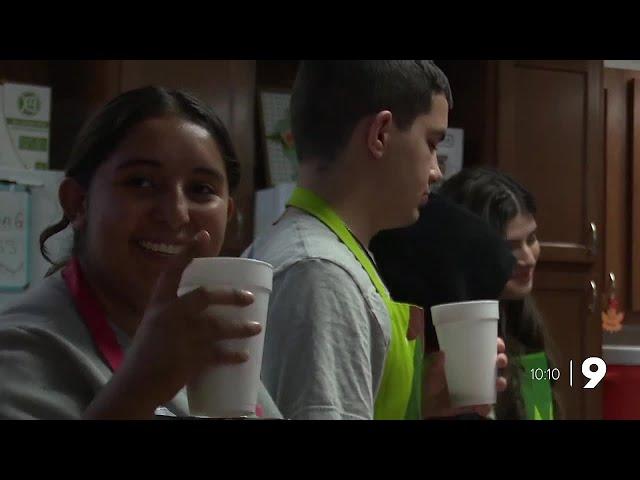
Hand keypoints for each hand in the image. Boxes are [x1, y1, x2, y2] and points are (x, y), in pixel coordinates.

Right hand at [120, 230, 261, 406]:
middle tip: (249, 298)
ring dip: (240, 328)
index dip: (188, 251)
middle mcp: (168, 316)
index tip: (203, 235)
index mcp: (158, 304)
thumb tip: (207, 306)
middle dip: (230, 295)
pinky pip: (216, 354)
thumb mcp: (154, 324)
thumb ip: (175, 312)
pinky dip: (232, 354)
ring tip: (257, 328)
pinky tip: (244, 355)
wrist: (134, 385)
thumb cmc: (146, 353)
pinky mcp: (186, 359)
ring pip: (217, 327)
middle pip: (204, 296)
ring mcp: (178, 337)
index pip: (172, 271)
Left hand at [422, 337, 507, 418]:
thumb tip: (441, 352)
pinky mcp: (481, 404)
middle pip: (495, 363)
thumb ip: (436, 365)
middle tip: (500, 359)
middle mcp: (478, 374)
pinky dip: (487, 405)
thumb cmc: (434, 389)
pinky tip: (484, 405)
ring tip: (498, 382)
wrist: (435, 411)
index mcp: (468, 363)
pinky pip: (488, 403)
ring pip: (497, 382)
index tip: (497, 343)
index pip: (484, 350)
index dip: (494, 345)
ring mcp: (481, 389)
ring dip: (501, 381)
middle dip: (501, 359)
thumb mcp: (433, 375)